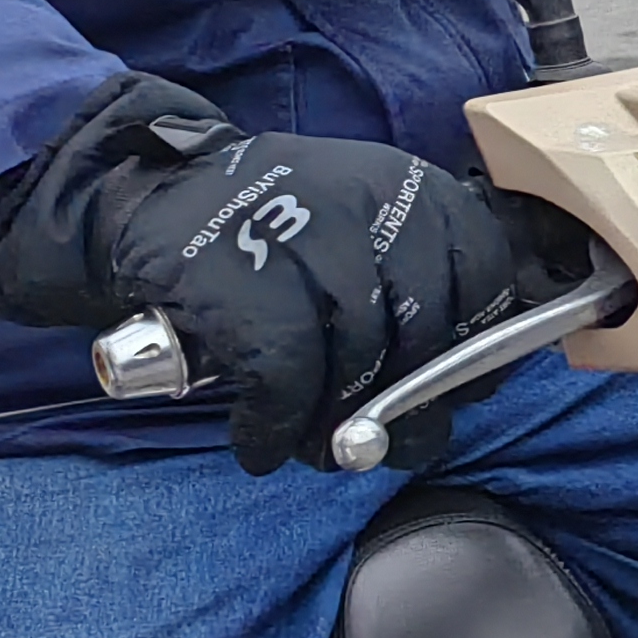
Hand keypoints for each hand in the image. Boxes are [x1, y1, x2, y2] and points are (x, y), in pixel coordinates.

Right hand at [0, 83, 547, 474]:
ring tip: (315, 446)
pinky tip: (262, 439)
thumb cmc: (273, 236)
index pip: (484, 273)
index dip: (475, 347)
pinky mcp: (241, 281)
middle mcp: (370, 203)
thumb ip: (418, 283)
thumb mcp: (363, 227)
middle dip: (404, 404)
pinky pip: (286, 376)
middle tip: (377, 441)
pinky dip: (276, 423)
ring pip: (357, 359)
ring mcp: (306, 238)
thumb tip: (464, 387)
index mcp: (411, 190)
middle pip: (423, 329)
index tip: (451, 390)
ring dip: (336, 425)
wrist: (152, 197)